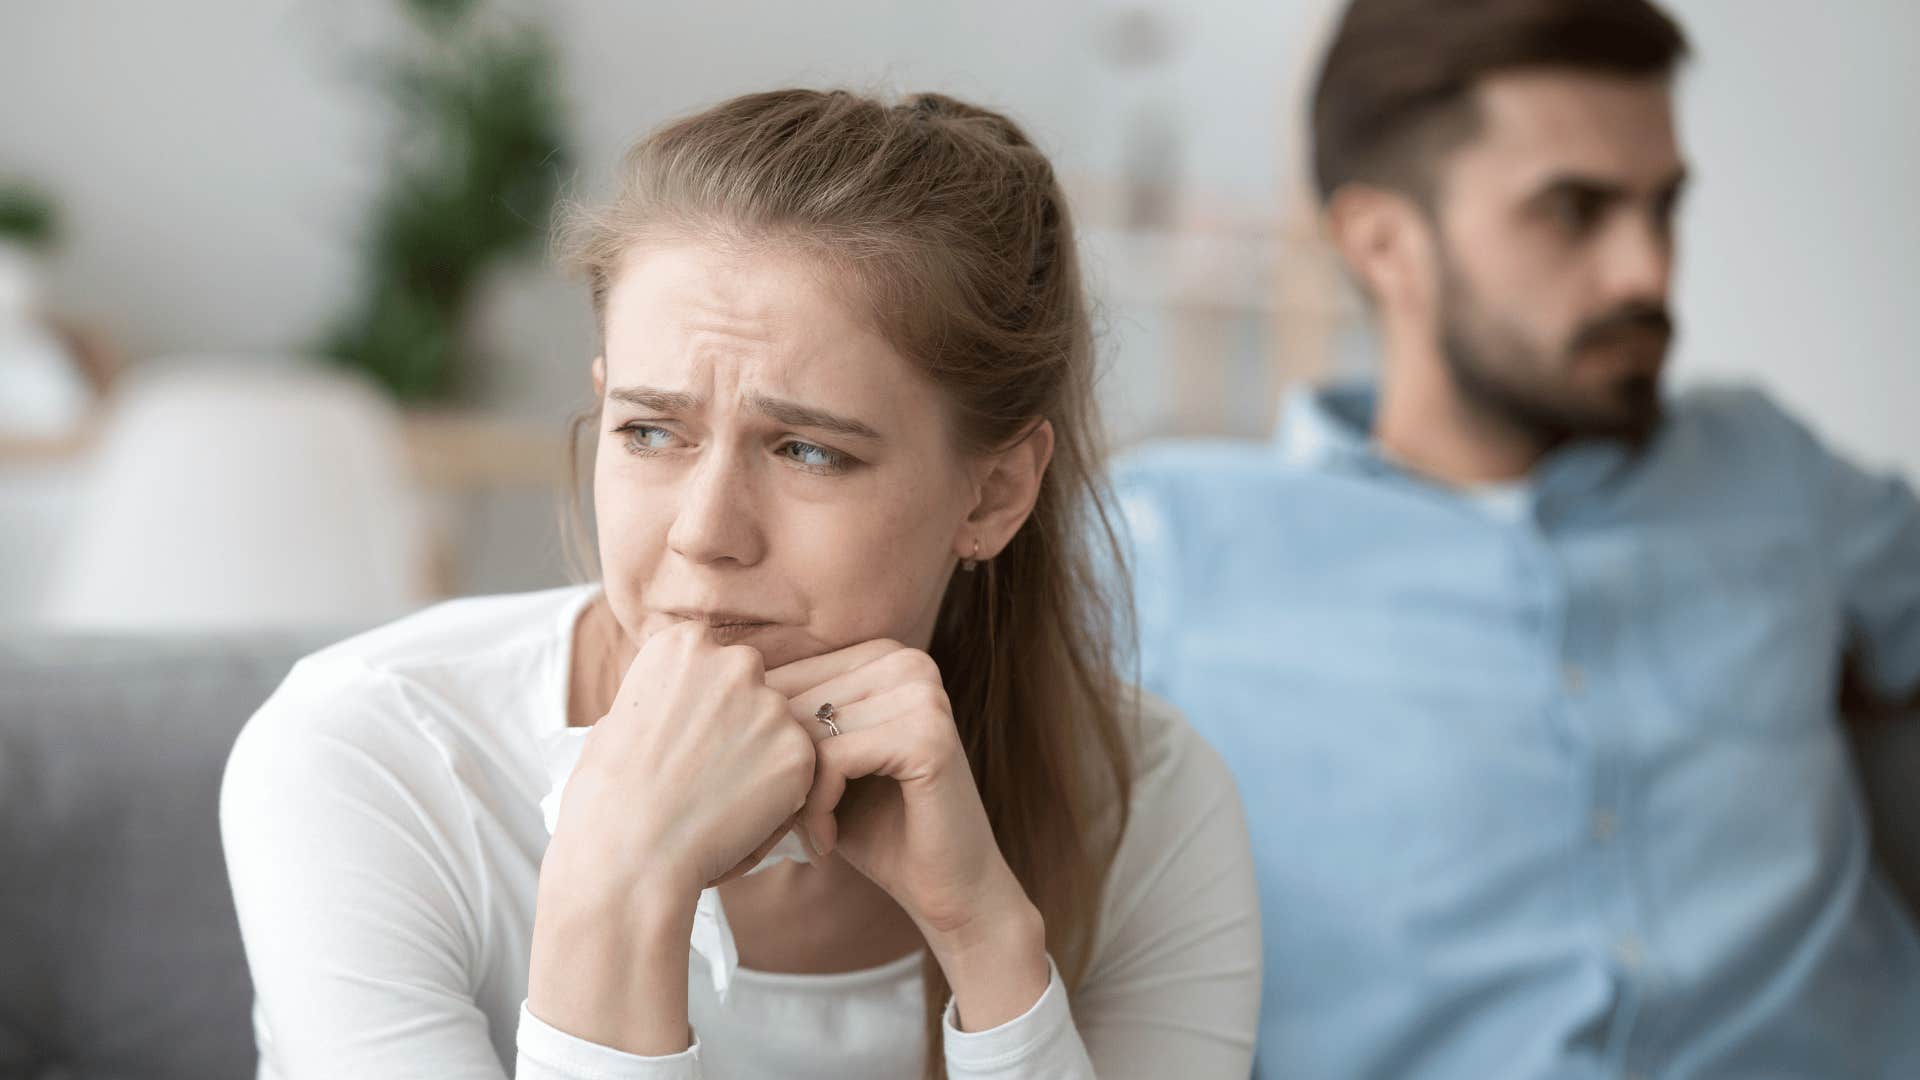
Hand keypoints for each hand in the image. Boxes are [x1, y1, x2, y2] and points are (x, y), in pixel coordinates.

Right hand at [547, 619, 815, 905]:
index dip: (699, 702)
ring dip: (758, 757)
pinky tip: (738, 816)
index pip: (711, 659)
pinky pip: (796, 769)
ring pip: (776, 728)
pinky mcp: (799, 750)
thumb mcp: (617, 719)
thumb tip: (680, 707)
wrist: (630, 853)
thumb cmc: (607, 796)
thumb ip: (662, 699)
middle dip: (735, 720)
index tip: (682, 735)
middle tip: (705, 769)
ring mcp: (771, 705)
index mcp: (683, 644)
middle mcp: (733, 661)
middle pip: (749, 686)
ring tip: (717, 799)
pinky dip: (777, 793)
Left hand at [766, 641, 1048, 1029]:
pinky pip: (832, 758)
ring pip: (804, 731)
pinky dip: (816, 808)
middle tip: (769, 831)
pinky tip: (824, 843)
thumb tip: (696, 695)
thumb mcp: (818, 765)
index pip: (785, 680)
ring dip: (789, 796)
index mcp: (881, 654)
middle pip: (791, 704)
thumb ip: (780, 725)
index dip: (758, 746)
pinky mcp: (928, 734)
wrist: (949, 891)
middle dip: (768, 774)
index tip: (754, 804)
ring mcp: (922, 692)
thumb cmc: (874, 829)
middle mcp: (905, 659)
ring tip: (799, 836)